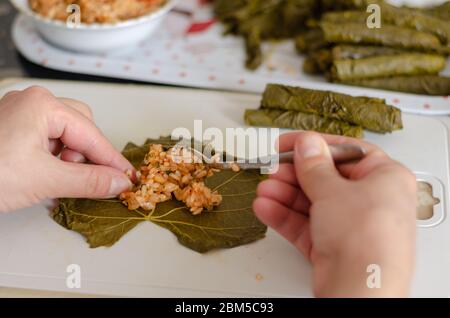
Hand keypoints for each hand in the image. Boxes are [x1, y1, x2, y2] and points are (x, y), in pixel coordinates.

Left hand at [0, 86, 133, 212]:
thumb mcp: (44, 180)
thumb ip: (88, 181)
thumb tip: (119, 183)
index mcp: (43, 105)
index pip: (92, 135)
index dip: (112, 160)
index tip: (128, 179)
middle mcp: (33, 102)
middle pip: (81, 127)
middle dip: (86, 155)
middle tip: (83, 179)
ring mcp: (20, 113)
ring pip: (65, 133)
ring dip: (69, 158)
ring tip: (54, 179)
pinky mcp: (12, 128)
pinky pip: (47, 139)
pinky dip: (54, 159)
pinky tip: (44, 175)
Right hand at [253, 132, 416, 296]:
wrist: (361, 288)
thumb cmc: (366, 237)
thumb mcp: (334, 190)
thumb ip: (314, 165)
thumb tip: (307, 144)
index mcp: (384, 177)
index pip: (345, 151)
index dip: (314, 145)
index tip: (288, 143)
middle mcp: (370, 200)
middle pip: (324, 178)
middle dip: (293, 174)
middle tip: (272, 167)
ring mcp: (350, 225)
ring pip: (311, 202)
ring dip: (284, 195)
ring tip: (264, 189)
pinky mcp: (333, 245)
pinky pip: (305, 225)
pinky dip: (284, 216)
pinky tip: (265, 208)